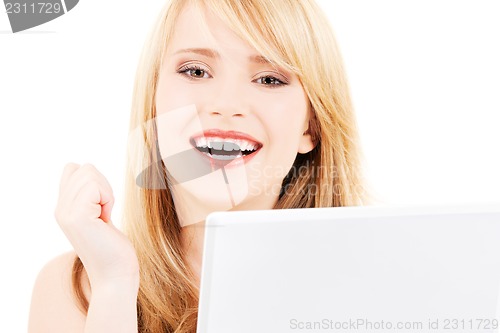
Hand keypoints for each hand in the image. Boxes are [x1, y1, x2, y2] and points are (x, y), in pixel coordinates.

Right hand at [55, 163, 138, 287]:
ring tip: (105, 217)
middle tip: (105, 213)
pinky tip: (106, 219)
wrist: (116, 275)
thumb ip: (90, 195)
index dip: (95, 179)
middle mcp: (60, 209)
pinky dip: (108, 199)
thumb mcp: (99, 214)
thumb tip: (86, 169)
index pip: (73, 168)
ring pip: (89, 174)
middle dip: (104, 185)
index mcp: (64, 207)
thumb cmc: (114, 248)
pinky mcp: (77, 217)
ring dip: (107, 192)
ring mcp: (66, 213)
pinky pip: (95, 187)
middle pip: (85, 168)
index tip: (102, 203)